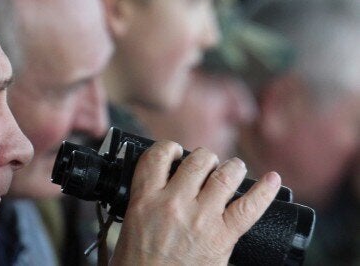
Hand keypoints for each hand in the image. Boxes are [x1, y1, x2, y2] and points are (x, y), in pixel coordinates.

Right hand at [111, 141, 279, 264]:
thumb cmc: (137, 265)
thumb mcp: (130, 225)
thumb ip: (144, 203)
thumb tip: (159, 188)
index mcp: (145, 200)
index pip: (157, 156)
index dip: (169, 148)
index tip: (175, 152)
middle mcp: (173, 204)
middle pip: (197, 161)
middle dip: (205, 159)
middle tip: (207, 165)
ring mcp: (201, 219)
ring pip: (224, 176)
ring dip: (232, 167)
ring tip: (234, 168)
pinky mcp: (222, 237)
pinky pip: (250, 207)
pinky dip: (265, 191)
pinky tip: (272, 179)